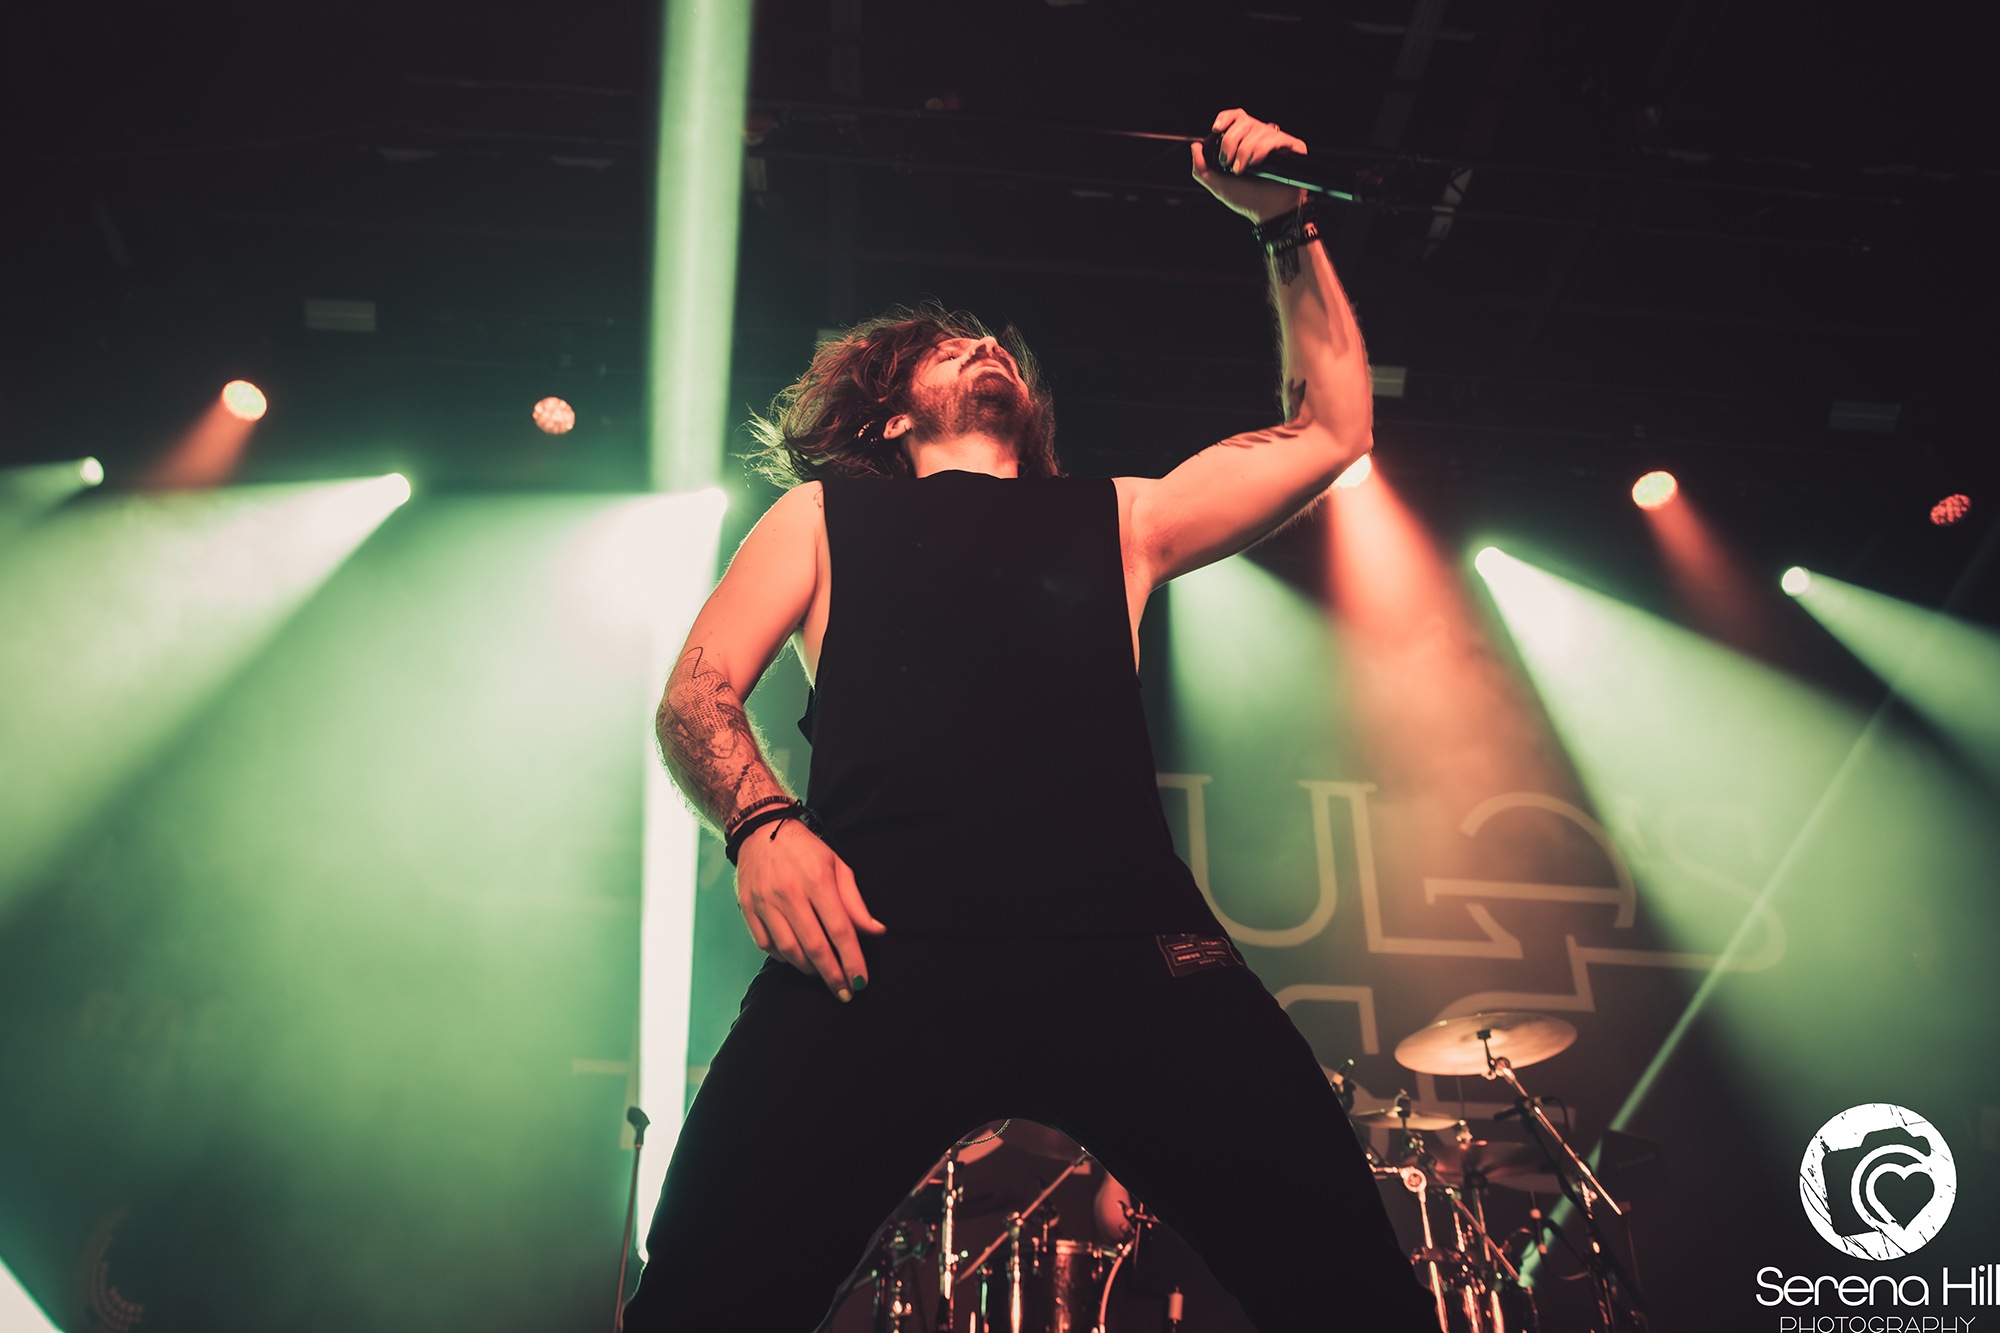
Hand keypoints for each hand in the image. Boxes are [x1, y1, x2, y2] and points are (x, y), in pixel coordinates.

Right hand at [735, 817, 886, 1000]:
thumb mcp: (838, 867)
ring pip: (789, 950)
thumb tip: (876, 932)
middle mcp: (790, 893)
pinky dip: (784, 958)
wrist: (762, 831)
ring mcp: (765, 902)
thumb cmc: (805, 850)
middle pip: (815, 947)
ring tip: (822, 974)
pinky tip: (797, 959)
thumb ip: (856, 903)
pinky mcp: (748, 909)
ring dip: (809, 969)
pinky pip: (766, 945)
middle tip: (845, 992)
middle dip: (833, 975)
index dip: (852, 960)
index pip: (840, 930)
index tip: (861, 981)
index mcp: (817, 880)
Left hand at [1191, 107, 1309, 223]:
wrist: (1267, 213)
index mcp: (1244, 141)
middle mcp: (1261, 138)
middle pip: (1245, 121)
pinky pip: (1276, 138)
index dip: (1226, 118)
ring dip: (1245, 150)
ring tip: (1243, 169)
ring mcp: (1277, 142)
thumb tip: (1194, 146)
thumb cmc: (1247, 200)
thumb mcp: (1217, 185)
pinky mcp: (1293, 147)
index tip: (1216, 129)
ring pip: (1259, 129)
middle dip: (1231, 141)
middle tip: (1227, 162)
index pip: (1236, 117)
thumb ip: (1201, 168)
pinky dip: (1262, 149)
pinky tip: (1257, 163)